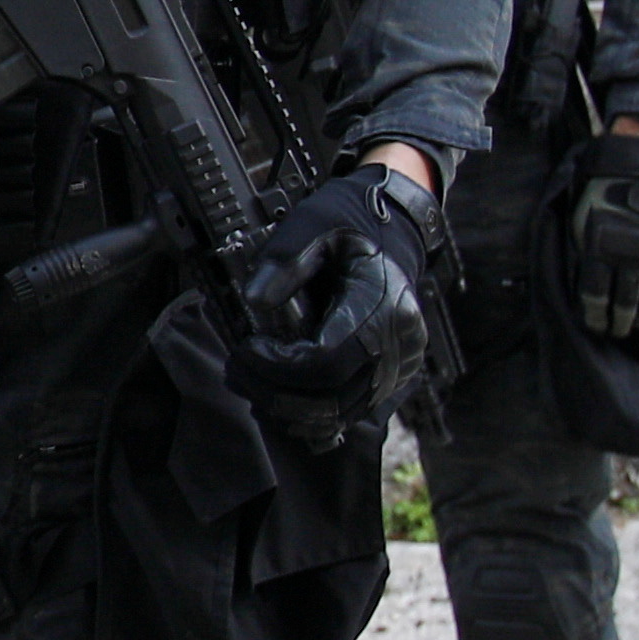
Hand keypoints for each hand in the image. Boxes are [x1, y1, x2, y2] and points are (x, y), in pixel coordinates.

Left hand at [232, 160, 439, 437]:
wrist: (390, 234)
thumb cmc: (349, 228)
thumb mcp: (312, 225)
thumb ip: (284, 260)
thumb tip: (255, 301)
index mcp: (383, 305)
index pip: (328, 361)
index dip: (280, 366)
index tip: (247, 349)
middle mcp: (400, 344)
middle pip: (333, 397)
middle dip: (275, 391)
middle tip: (238, 370)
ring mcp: (400, 366)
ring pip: (341, 414)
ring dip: (288, 408)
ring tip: (252, 382)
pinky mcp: (392, 379)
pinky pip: (350, 413)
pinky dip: (311, 414)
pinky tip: (279, 396)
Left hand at [566, 128, 638, 339]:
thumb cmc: (603, 187)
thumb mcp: (581, 216)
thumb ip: (585, 249)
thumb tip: (583, 280)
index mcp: (599, 249)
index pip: (595, 297)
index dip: (595, 317)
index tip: (596, 325)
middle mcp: (629, 257)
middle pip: (625, 305)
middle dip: (620, 323)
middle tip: (618, 331)